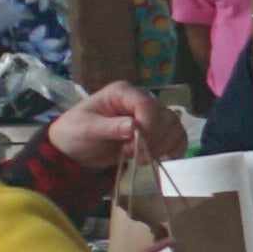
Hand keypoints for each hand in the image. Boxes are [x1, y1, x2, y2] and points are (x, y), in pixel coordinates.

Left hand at [44, 84, 175, 176]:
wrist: (75, 149)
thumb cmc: (75, 132)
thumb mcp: (85, 129)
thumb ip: (109, 127)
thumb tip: (134, 126)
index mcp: (122, 93)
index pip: (147, 105)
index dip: (147, 127)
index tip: (131, 147)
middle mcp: (140, 100)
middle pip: (165, 116)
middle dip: (154, 140)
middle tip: (133, 156)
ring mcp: (150, 115)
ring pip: (174, 126)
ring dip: (163, 146)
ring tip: (142, 158)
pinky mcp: (156, 131)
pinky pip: (177, 136)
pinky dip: (176, 147)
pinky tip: (166, 157)